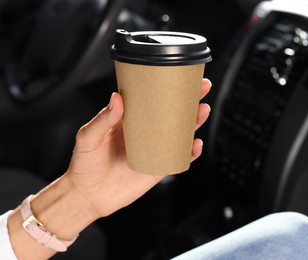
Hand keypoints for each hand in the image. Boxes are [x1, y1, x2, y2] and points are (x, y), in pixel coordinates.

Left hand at [65, 79, 211, 217]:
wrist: (87, 196)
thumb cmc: (85, 165)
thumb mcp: (88, 138)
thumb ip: (102, 120)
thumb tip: (116, 98)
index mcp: (130, 120)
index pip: (152, 99)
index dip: (166, 87)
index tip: (178, 75)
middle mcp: (145, 133)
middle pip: (172, 113)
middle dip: (190, 100)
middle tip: (201, 88)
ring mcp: (154, 150)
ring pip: (180, 133)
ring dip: (194, 122)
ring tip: (202, 110)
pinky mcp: (159, 168)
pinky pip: (179, 158)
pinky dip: (190, 152)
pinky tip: (195, 144)